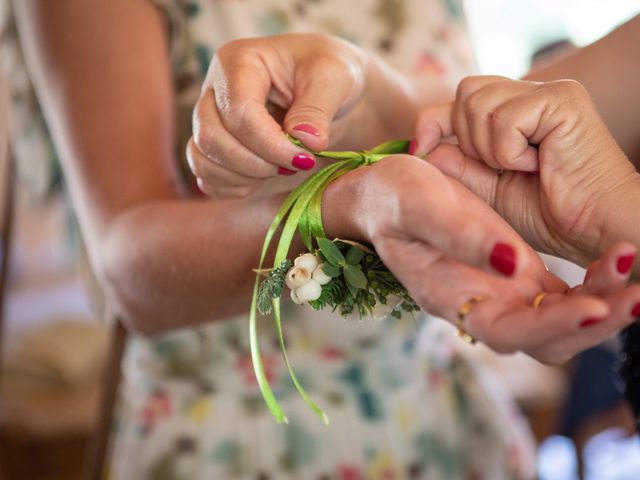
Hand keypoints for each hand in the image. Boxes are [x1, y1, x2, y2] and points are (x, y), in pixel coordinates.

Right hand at [188, 33, 413, 198]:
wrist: (328, 90)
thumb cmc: (329, 74)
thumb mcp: (335, 78)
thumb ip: (317, 108)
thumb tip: (303, 141)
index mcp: (238, 62)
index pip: (239, 112)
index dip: (270, 144)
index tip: (305, 159)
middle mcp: (214, 90)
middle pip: (211, 137)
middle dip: (255, 163)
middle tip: (295, 165)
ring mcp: (208, 119)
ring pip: (202, 159)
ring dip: (243, 177)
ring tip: (282, 169)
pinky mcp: (213, 147)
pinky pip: (206, 176)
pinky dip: (233, 187)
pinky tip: (264, 179)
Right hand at [323, 155, 639, 363]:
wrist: (385, 194)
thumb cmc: (391, 198)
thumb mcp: (417, 204)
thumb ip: (458, 235)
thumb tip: (512, 264)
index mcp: (449, 297)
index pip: (505, 331)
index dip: (550, 326)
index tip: (593, 306)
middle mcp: (481, 304)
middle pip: (546, 339)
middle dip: (595, 323)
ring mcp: (502, 291)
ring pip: (562, 319)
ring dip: (605, 304)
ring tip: (636, 268)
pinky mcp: (518, 273)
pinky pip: (565, 293)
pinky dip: (598, 283)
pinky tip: (620, 260)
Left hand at [412, 76, 639, 266]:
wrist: (593, 230)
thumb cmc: (546, 214)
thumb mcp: (485, 189)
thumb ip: (455, 163)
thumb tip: (422, 143)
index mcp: (514, 113)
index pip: (459, 100)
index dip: (433, 122)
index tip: (420, 148)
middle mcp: (531, 95)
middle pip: (465, 93)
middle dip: (469, 140)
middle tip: (502, 167)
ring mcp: (548, 93)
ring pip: (478, 102)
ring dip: (490, 148)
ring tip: (522, 167)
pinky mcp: (562, 99)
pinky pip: (504, 119)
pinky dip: (510, 151)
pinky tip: (538, 163)